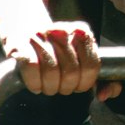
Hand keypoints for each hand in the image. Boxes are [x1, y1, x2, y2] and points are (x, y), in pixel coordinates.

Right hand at [5, 21, 120, 100]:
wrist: (25, 29)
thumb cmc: (58, 51)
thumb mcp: (83, 59)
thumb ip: (103, 79)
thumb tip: (104, 95)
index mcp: (82, 32)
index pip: (92, 66)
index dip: (85, 83)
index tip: (78, 85)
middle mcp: (63, 31)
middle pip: (71, 73)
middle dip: (66, 87)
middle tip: (60, 86)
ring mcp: (41, 35)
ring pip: (51, 73)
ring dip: (50, 88)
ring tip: (48, 85)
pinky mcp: (21, 43)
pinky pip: (31, 69)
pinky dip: (34, 84)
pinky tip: (35, 84)